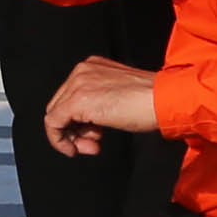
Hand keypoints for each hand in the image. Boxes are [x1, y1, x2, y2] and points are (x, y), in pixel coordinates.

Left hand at [39, 53, 165, 158]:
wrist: (162, 98)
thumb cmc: (150, 100)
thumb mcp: (119, 96)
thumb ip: (100, 104)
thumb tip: (89, 125)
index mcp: (92, 67)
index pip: (70, 97)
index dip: (78, 122)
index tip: (93, 137)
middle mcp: (81, 71)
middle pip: (60, 106)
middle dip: (74, 131)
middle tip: (92, 144)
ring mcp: (78, 84)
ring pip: (55, 115)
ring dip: (72, 138)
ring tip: (93, 145)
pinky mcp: (78, 100)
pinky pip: (54, 123)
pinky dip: (60, 141)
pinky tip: (78, 149)